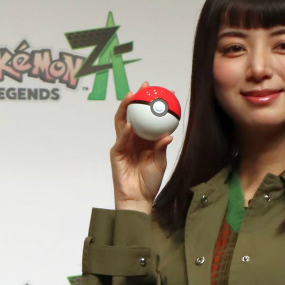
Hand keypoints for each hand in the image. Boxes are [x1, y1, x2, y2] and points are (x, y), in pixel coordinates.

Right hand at [110, 81, 172, 211]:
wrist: (138, 197)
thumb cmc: (150, 181)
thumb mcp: (160, 162)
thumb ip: (161, 147)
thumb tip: (168, 133)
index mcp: (144, 139)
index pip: (148, 118)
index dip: (154, 105)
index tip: (166, 93)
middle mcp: (133, 138)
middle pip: (133, 114)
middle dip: (137, 99)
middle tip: (146, 87)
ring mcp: (123, 144)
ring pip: (122, 122)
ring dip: (126, 108)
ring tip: (132, 97)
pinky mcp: (116, 153)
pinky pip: (120, 140)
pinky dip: (125, 132)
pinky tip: (130, 125)